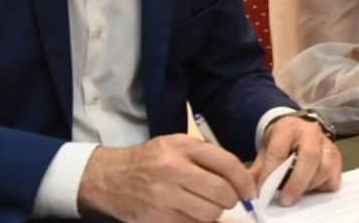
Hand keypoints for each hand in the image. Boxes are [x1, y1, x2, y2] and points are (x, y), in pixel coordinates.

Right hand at [77, 135, 253, 221]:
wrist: (109, 178)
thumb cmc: (148, 160)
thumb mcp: (174, 144)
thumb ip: (205, 156)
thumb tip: (240, 178)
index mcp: (181, 147)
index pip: (226, 164)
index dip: (244, 181)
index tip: (249, 191)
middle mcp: (173, 171)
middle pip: (221, 193)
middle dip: (230, 200)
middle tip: (226, 200)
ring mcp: (164, 198)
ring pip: (209, 214)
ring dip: (213, 213)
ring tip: (203, 205)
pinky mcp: (157, 219)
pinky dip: (195, 222)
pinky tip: (188, 213)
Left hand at [251, 115, 340, 206]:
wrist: (297, 130)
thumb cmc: (281, 143)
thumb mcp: (266, 150)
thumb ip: (258, 170)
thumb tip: (250, 191)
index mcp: (288, 127)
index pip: (279, 151)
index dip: (271, 173)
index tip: (263, 191)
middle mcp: (311, 132)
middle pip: (309, 156)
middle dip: (297, 182)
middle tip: (285, 200)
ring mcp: (327, 144)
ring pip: (325, 167)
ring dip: (309, 186)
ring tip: (296, 194)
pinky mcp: (337, 157)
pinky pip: (334, 177)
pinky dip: (322, 187)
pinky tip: (309, 189)